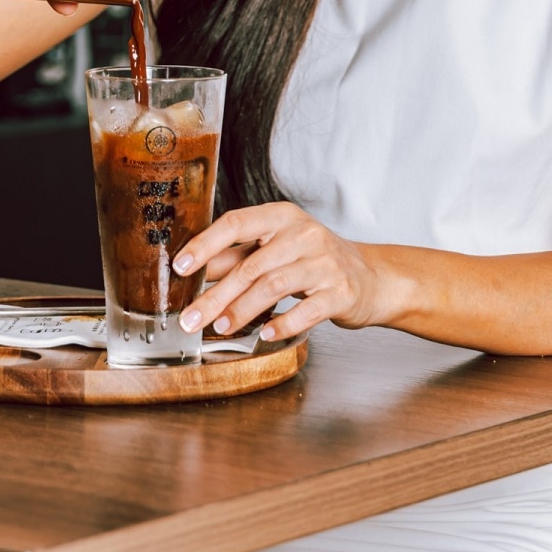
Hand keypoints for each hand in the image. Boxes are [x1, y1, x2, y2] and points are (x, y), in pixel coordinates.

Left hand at [173, 201, 385, 341]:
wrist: (371, 277)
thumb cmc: (314, 261)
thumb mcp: (277, 248)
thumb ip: (238, 257)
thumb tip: (194, 270)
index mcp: (281, 216)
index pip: (236, 223)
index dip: (205, 245)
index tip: (180, 267)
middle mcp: (303, 233)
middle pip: (251, 264)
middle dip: (216, 294)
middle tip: (190, 318)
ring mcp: (324, 262)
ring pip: (273, 286)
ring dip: (242, 310)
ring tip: (220, 328)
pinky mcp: (341, 292)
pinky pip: (306, 310)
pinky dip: (282, 324)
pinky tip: (264, 335)